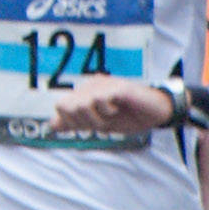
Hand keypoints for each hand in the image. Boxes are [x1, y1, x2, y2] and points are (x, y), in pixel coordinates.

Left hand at [46, 81, 172, 134]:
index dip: (73, 122)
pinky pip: (98, 100)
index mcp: (85, 92)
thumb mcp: (100, 124)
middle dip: (82, 121)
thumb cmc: (130, 117)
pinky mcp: (115, 86)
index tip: (93, 125)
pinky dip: (107, 111)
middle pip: (65, 106)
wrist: (157, 114)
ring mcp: (103, 84)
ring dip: (96, 118)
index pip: (61, 107)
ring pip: (80, 105)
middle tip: (102, 121)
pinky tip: (118, 109)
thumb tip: (51, 125)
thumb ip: (76, 123)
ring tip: (111, 115)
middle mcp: (90, 84)